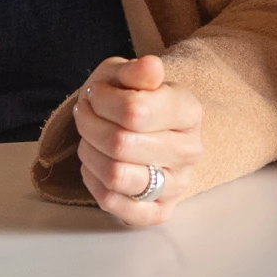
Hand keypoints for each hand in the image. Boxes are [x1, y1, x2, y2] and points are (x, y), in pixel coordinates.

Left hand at [73, 55, 203, 226]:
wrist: (135, 127)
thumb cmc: (126, 98)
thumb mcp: (124, 74)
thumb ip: (135, 71)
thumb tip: (151, 66)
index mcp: (188, 111)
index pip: (135, 111)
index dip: (101, 100)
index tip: (95, 94)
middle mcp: (189, 151)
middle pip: (120, 144)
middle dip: (89, 126)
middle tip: (86, 115)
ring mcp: (177, 185)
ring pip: (116, 176)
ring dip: (89, 154)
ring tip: (90, 139)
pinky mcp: (158, 211)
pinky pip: (114, 203)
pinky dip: (93, 182)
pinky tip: (96, 165)